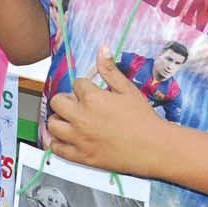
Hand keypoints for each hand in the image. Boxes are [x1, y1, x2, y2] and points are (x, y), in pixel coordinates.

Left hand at [43, 49, 162, 176]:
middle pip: (57, 102)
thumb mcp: (128, 90)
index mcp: (92, 98)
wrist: (155, 148)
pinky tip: (69, 138)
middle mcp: (81, 117)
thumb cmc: (144, 119)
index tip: (92, 94)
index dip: (85, 87)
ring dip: (59, 120)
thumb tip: (102, 50)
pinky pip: (56, 148)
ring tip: (71, 121)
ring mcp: (79, 138)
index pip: (76, 84)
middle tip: (78, 106)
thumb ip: (110, 71)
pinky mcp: (81, 156)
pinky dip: (59, 143)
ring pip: (52, 124)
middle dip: (66, 101)